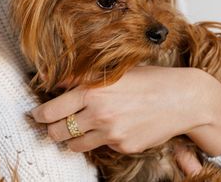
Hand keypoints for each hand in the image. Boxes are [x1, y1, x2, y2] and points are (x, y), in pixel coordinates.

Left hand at [30, 65, 220, 157]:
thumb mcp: (115, 72)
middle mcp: (98, 113)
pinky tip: (113, 127)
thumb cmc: (150, 80)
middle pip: (56, 132)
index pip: (50, 110)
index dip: (39, 114)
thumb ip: (84, 80)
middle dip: (51, 129)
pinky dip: (101, 139)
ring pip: (74, 145)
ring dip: (72, 138)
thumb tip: (59, 85)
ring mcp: (110, 133)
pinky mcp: (122, 146)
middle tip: (52, 125)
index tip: (37, 114)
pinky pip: (101, 147)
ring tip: (79, 128)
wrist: (183, 99)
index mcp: (92, 90)